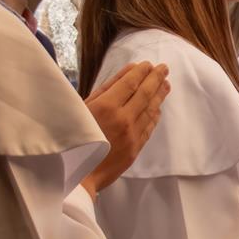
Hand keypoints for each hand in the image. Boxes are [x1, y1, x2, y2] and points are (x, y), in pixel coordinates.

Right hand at [82, 62, 170, 195]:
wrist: (76, 175)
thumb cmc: (72, 138)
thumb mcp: (83, 106)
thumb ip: (107, 87)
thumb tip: (129, 70)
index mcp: (106, 106)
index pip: (130, 83)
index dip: (141, 72)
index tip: (148, 64)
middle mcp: (123, 119)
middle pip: (145, 94)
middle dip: (156, 78)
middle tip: (164, 68)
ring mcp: (131, 135)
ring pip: (150, 111)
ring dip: (159, 95)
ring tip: (166, 84)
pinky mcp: (135, 149)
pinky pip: (149, 128)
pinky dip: (154, 116)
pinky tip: (157, 108)